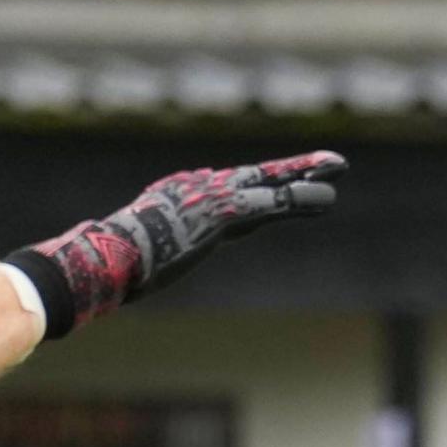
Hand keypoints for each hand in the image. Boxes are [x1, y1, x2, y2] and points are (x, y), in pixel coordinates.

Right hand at [8, 154, 342, 335]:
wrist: (106, 256)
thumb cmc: (110, 264)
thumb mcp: (133, 259)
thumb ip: (142, 263)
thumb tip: (125, 286)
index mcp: (179, 196)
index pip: (229, 188)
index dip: (259, 185)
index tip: (280, 180)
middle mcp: (198, 188)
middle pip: (256, 176)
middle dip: (292, 168)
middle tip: (328, 161)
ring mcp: (212, 197)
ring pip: (270, 183)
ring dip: (307, 177)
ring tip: (340, 169)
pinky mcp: (224, 212)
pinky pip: (272, 204)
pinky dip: (301, 199)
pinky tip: (328, 198)